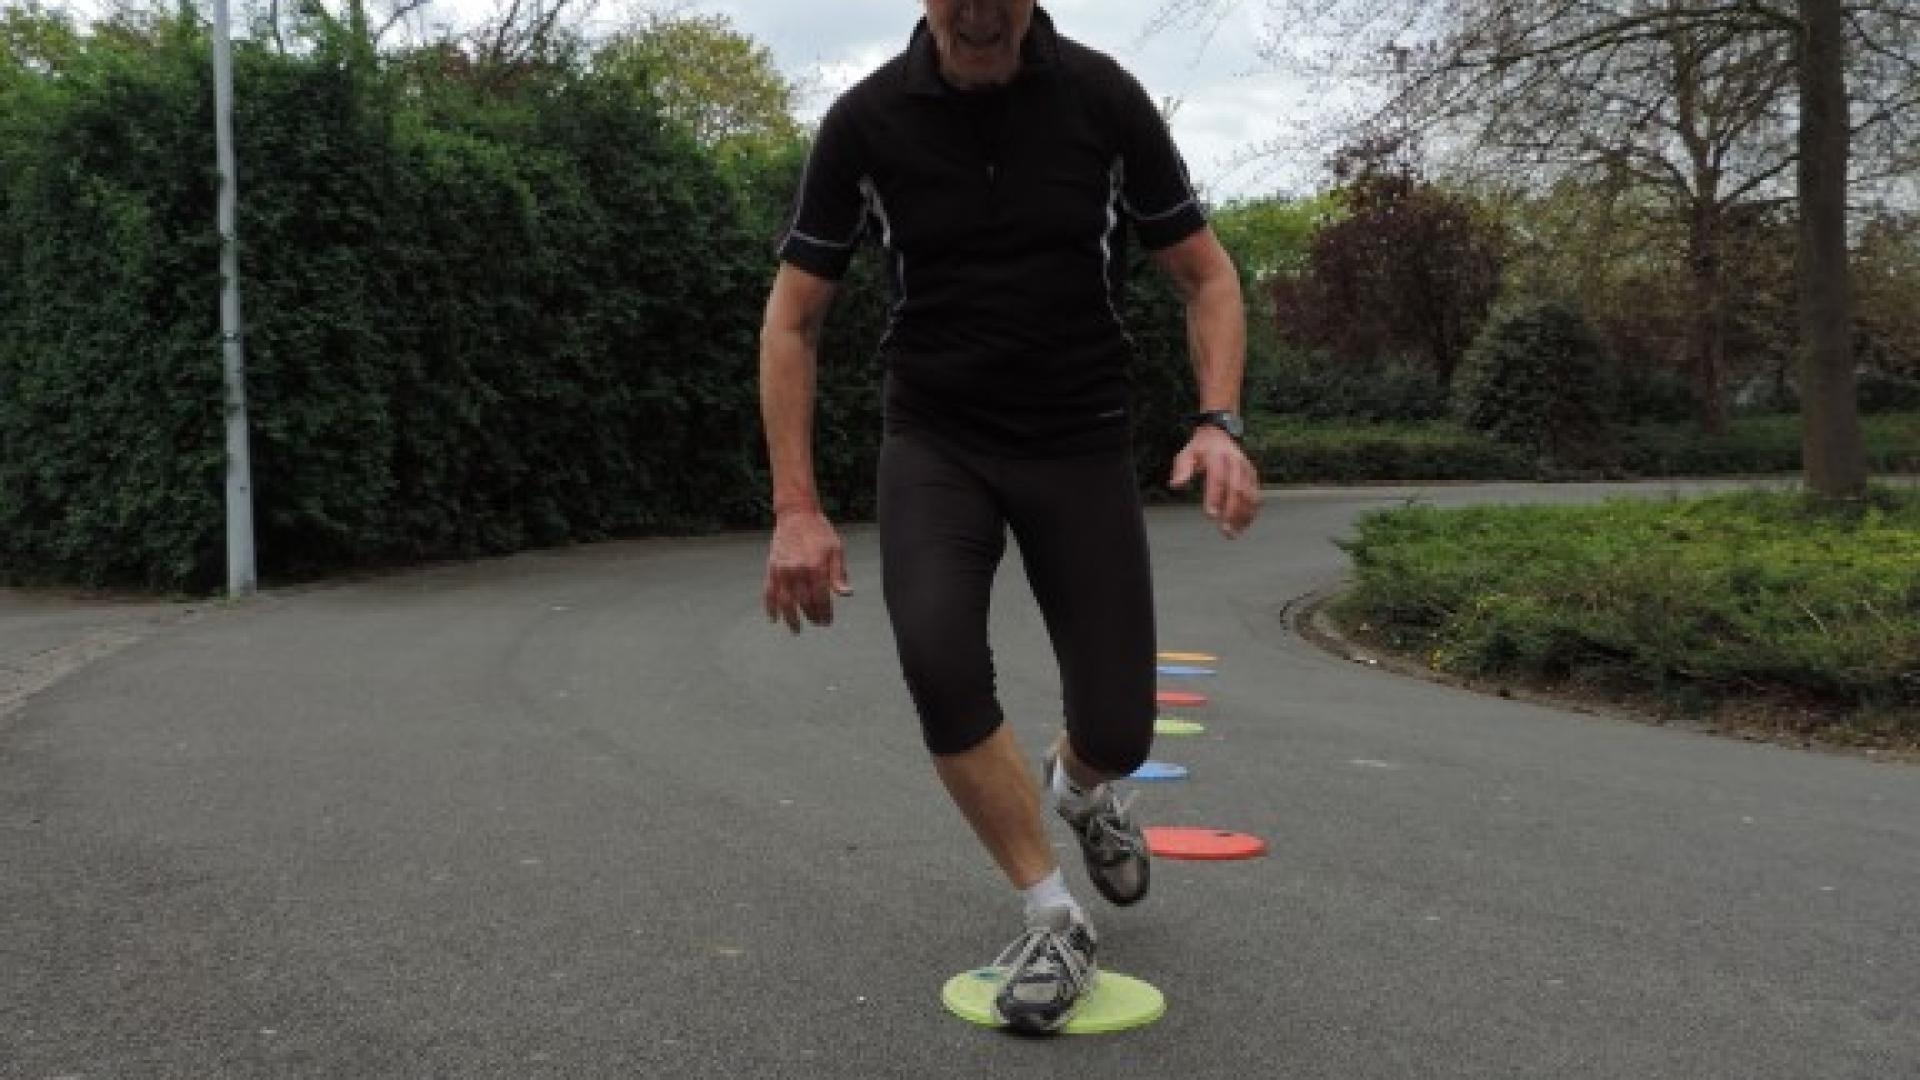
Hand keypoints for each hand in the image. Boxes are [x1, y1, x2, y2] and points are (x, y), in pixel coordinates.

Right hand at [763, 508, 852, 632]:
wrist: (796, 515)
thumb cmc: (820, 532)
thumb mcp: (836, 550)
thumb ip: (839, 574)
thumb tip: (847, 594)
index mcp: (815, 566)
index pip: (821, 598)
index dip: (825, 612)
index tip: (827, 621)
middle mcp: (797, 570)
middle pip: (804, 602)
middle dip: (812, 616)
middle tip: (817, 623)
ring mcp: (782, 570)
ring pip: (785, 601)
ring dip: (790, 618)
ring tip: (796, 629)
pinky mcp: (771, 568)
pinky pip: (768, 592)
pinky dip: (770, 607)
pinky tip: (774, 619)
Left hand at [1169, 427, 1259, 538]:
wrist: (1219, 433)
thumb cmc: (1200, 449)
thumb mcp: (1186, 454)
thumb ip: (1182, 470)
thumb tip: (1176, 485)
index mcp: (1218, 457)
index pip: (1218, 479)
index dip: (1215, 497)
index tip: (1210, 515)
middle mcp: (1235, 463)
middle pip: (1237, 490)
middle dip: (1231, 512)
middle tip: (1225, 530)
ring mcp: (1247, 469)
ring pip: (1249, 495)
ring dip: (1244, 516)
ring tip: (1235, 533)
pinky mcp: (1253, 476)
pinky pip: (1256, 496)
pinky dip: (1251, 512)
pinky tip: (1244, 526)